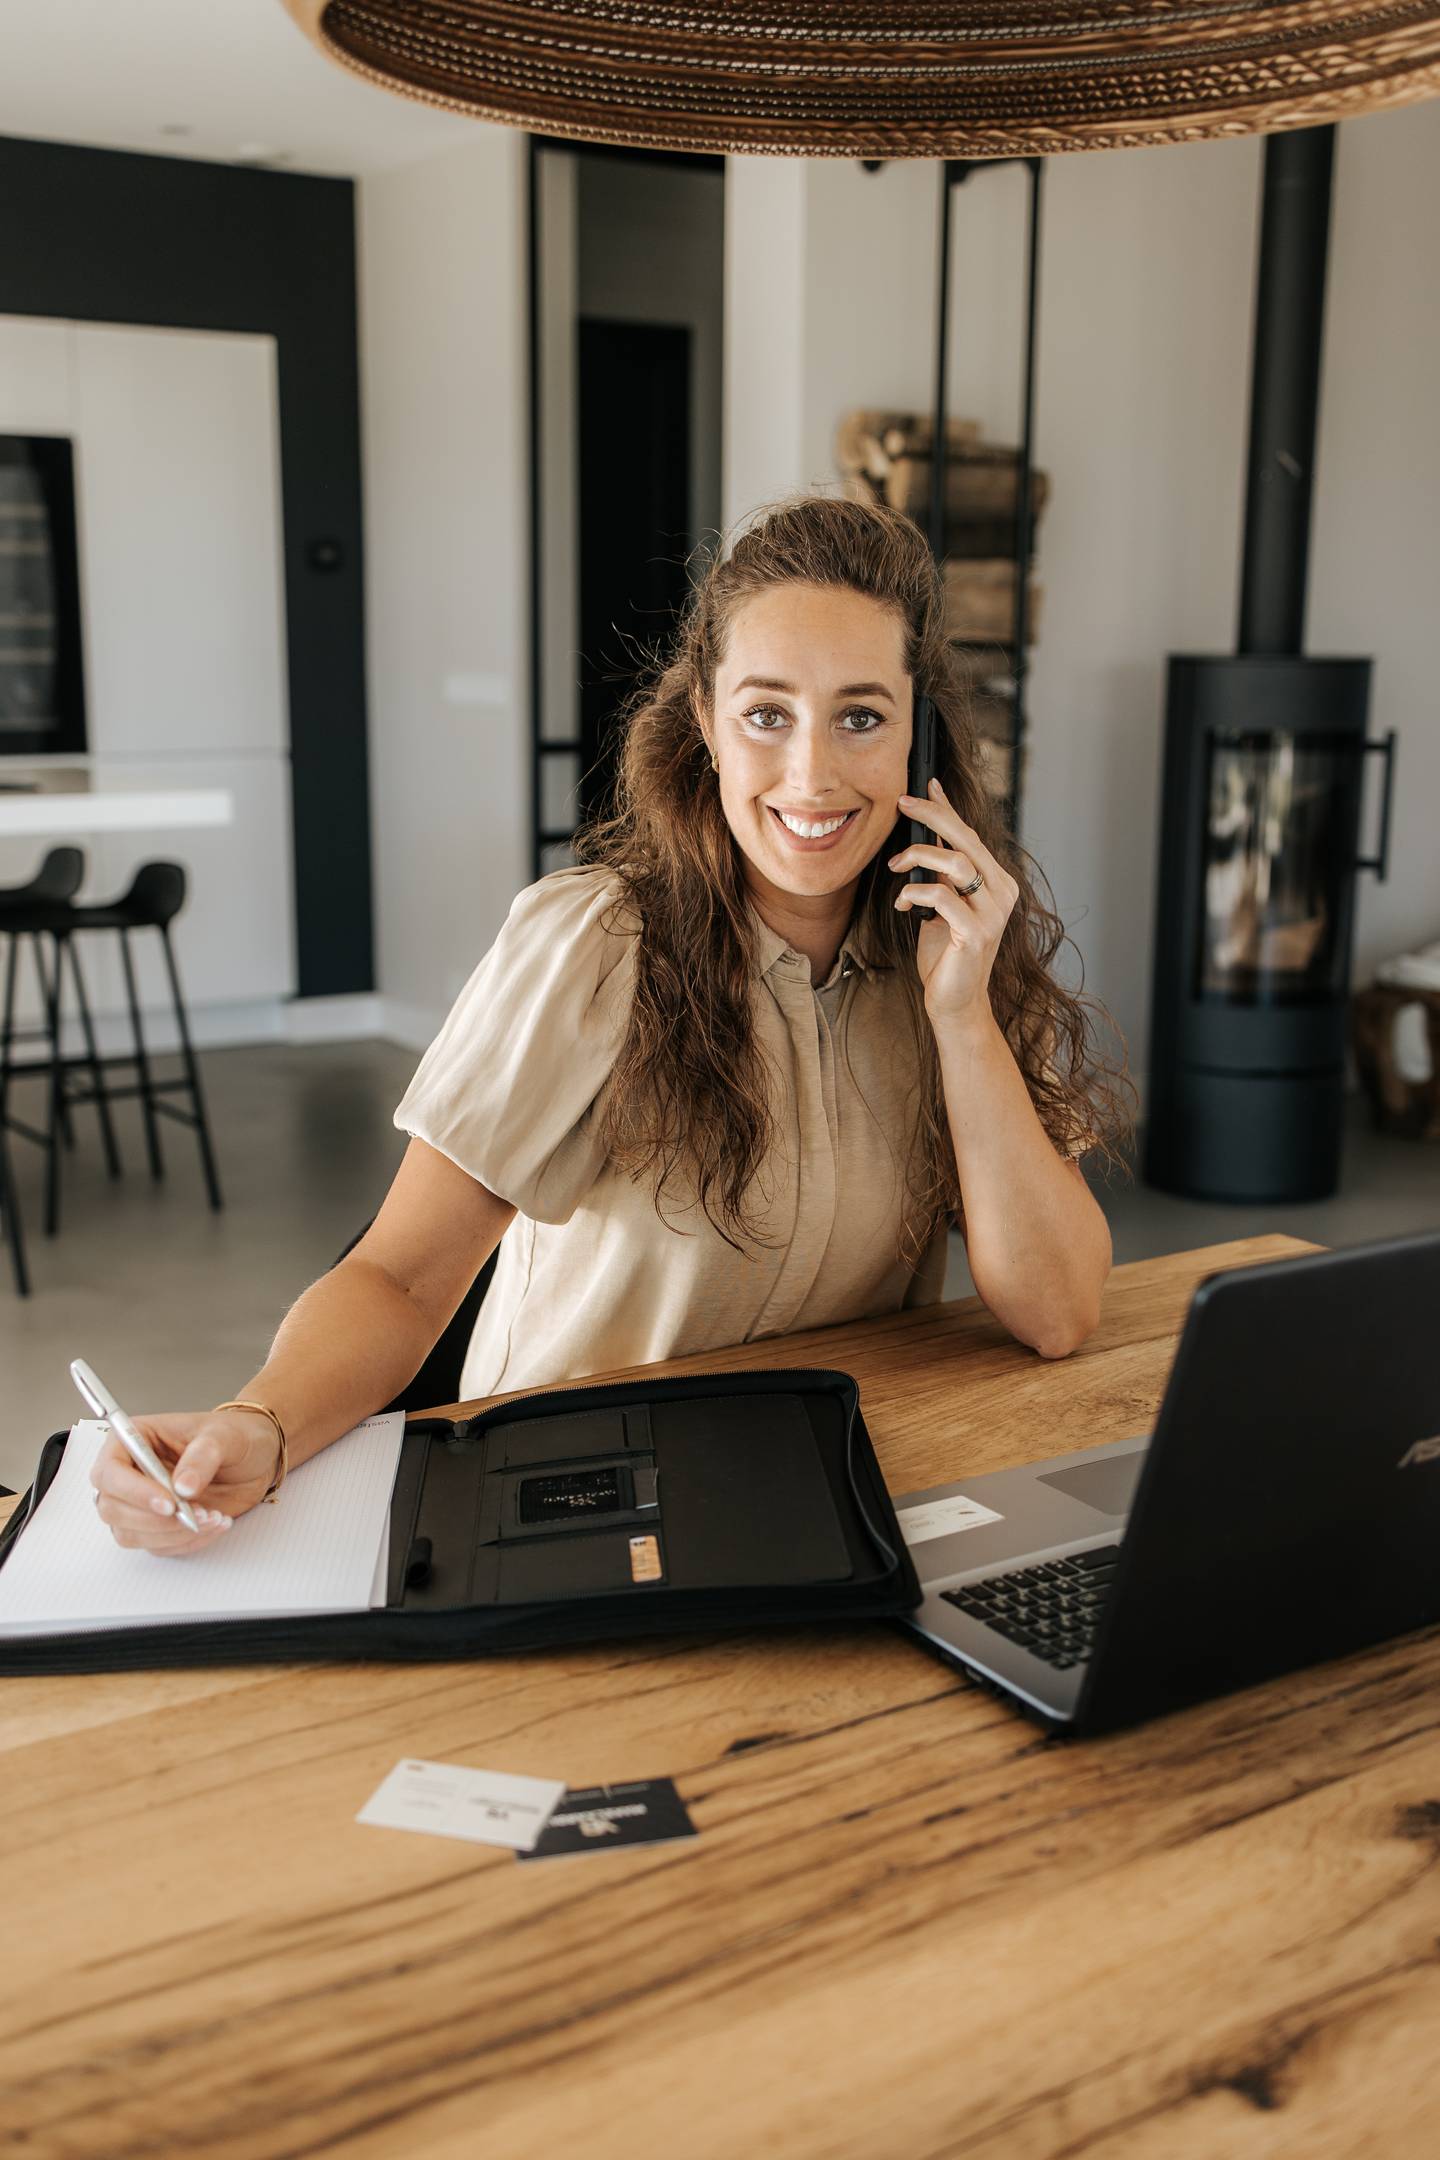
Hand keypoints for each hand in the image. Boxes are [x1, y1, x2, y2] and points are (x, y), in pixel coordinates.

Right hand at [89, 1407, 281, 1557]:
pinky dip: (186, 1542)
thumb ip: (202, 1457)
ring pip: (130, 1533)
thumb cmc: (234, 1436)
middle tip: (195, 1514)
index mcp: (135, 1439)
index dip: (132, 1491)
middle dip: (153, 1519)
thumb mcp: (224, 1436)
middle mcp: (130, 1472)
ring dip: (171, 1534)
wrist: (255, 1457)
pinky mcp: (157, 1524)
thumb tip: (182, 1487)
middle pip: (112, 1508)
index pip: (109, 1471)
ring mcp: (140, 1502)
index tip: (168, 1503)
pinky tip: (215, 1524)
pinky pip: (158, 1546)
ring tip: (213, 1517)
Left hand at [889, 779, 1019, 1030]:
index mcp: (997, 881)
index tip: (926, 784)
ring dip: (918, 858)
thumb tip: (928, 834)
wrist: (954, 1000)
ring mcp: (993, 913)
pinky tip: (903, 903)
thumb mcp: (942, 902)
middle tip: (902, 804)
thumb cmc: (946, 952)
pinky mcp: (977, 933)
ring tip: (895, 866)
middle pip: (966, 840)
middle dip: (932, 816)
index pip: (970, 835)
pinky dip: (915, 893)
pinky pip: (942, 897)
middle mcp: (1002, 892)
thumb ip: (941, 871)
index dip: (948, 808)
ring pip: (956, 863)